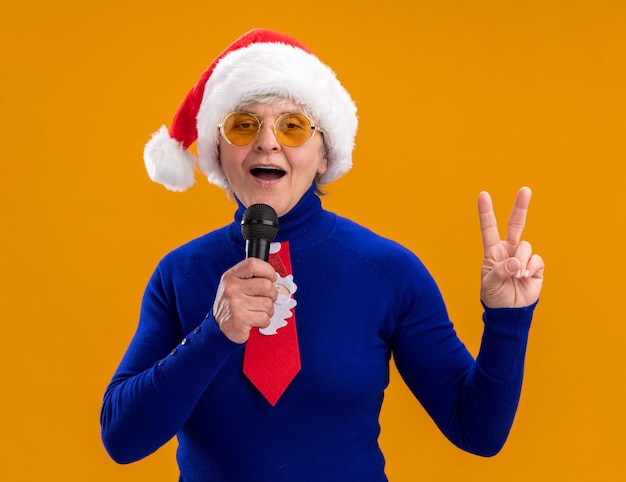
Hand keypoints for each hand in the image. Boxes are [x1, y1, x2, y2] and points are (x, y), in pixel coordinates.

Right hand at [213, 258, 276, 342]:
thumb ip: (251, 278)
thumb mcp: (235, 285)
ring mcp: (235, 303)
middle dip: (272, 295)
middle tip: (265, 299)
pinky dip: (264, 322)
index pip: (253, 264)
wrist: (217, 326)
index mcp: (231, 276)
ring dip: (268, 311)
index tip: (271, 278)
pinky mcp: (240, 319)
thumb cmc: (231, 304)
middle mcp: (231, 288)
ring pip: (268, 304)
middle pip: (266, 285)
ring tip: (257, 312)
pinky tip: (254, 321)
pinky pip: (265, 318)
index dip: (268, 271)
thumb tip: (274, 278)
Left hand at [478, 187, 543, 308]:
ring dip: (520, 261)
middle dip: (521, 207)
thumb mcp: (489, 284)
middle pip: (515, 224)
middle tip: (525, 190)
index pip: (489, 228)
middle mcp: (509, 250)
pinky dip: (530, 268)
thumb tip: (516, 263)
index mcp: (493, 251)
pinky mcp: (536, 266)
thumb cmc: (494, 296)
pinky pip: (536, 260)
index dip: (486, 212)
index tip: (483, 195)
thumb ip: (500, 271)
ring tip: (516, 276)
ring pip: (525, 246)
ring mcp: (523, 257)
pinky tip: (524, 278)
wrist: (509, 311)